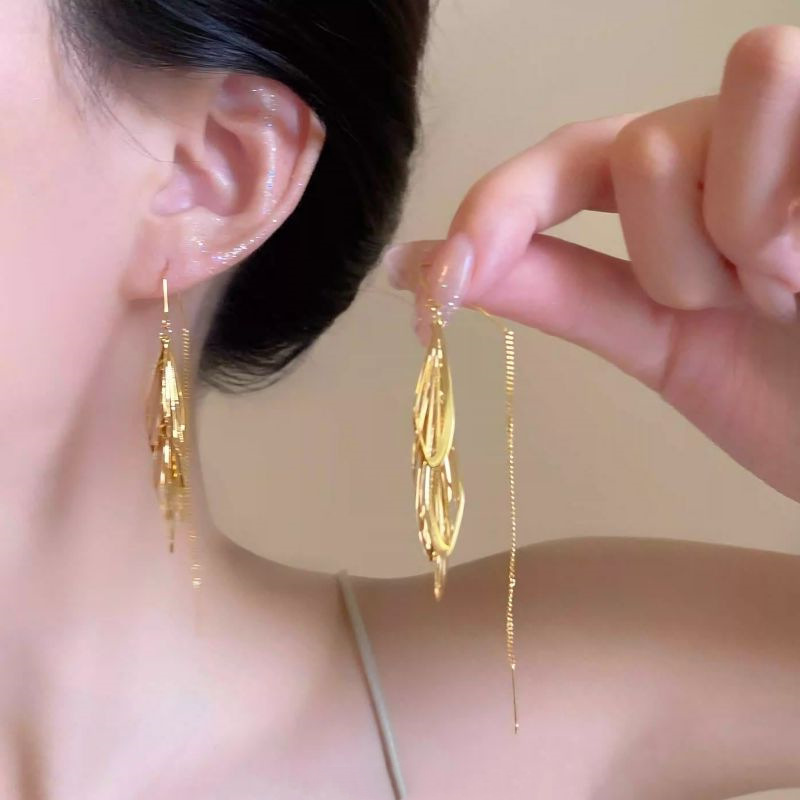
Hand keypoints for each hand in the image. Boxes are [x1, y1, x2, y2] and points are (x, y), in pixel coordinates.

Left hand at [387, 25, 799, 503]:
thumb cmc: (791, 388)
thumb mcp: (662, 340)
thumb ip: (550, 288)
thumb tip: (410, 268)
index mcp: (673, 186)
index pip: (560, 164)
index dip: (495, 216)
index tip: (436, 296)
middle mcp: (728, 136)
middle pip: (634, 152)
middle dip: (681, 261)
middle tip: (755, 304)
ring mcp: (791, 128)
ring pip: (669, 142)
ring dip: (736, 243)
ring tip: (799, 286)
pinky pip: (770, 137)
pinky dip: (788, 231)